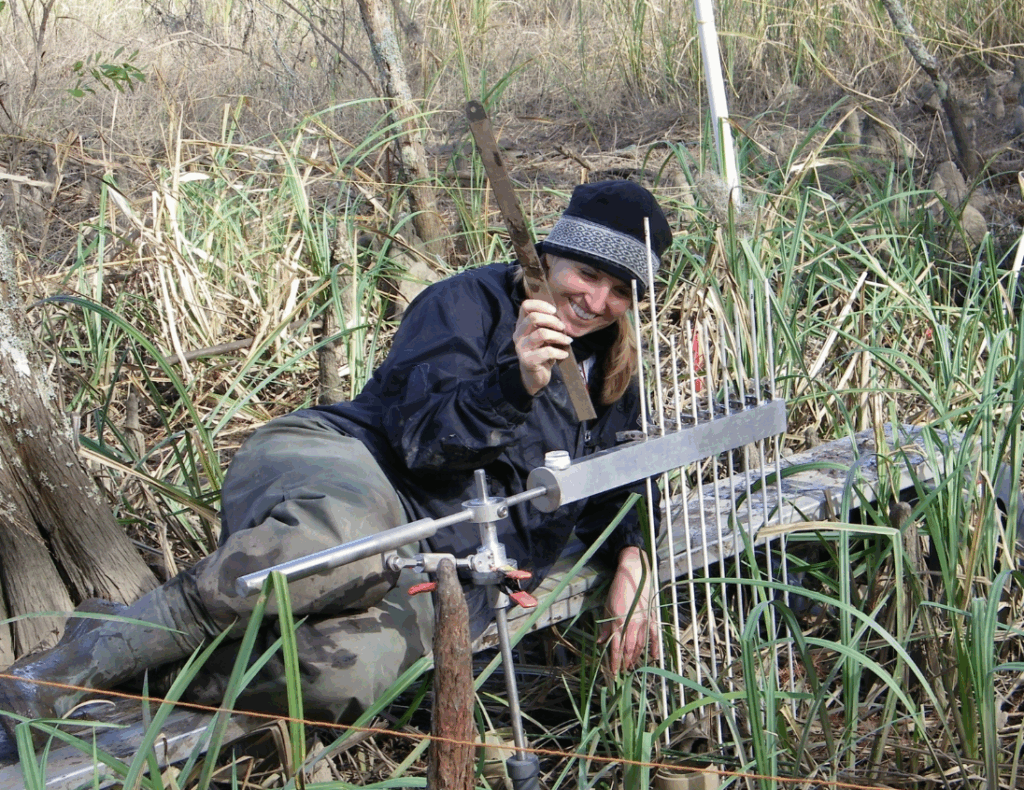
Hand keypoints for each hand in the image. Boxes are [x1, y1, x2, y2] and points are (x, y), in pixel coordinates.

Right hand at [513, 299, 571, 395]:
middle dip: (552, 320)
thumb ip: (546, 325)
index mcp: (521, 325)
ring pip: (542, 334)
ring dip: (559, 336)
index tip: (554, 311)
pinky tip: (564, 354)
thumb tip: (561, 316)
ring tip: (567, 341)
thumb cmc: (541, 353)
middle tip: (563, 327)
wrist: (534, 376)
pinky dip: (560, 352)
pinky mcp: (528, 360)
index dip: (540, 304)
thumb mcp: (543, 336)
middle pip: (533, 318)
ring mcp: (522, 348)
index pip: (525, 306)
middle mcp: (518, 335)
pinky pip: (547, 352)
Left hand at [599, 546, 659, 673]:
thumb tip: (601, 641)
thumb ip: (606, 626)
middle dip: (625, 662)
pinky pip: (654, 636)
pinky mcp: (652, 618)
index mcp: (619, 622)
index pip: (616, 648)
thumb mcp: (607, 607)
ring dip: (636, 657)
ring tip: (632, 666)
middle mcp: (632, 625)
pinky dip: (654, 647)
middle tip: (623, 672)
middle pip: (629, 650)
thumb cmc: (618, 590)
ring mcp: (644, 622)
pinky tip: (654, 658)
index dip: (614, 662)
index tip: (614, 673)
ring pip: (640, 645)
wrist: (634, 574)